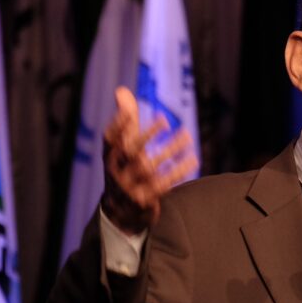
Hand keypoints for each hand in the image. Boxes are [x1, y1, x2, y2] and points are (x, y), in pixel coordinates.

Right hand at [101, 86, 197, 234]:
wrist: (120, 212)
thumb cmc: (124, 168)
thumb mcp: (121, 146)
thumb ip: (125, 119)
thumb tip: (121, 90)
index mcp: (109, 156)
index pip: (110, 138)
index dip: (117, 125)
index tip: (127, 111)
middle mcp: (115, 171)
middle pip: (130, 152)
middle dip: (147, 135)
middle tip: (165, 120)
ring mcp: (129, 187)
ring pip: (150, 167)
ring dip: (170, 150)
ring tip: (187, 135)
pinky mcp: (143, 200)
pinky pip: (163, 184)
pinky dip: (178, 171)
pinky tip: (192, 159)